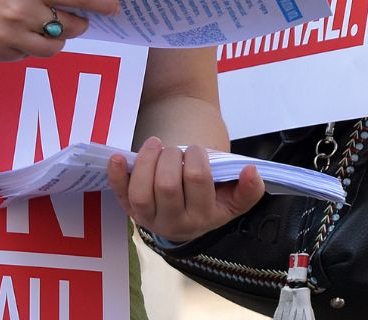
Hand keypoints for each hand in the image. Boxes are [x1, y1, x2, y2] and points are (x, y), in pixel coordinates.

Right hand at [0, 0, 115, 61]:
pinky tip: (12, 29)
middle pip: (72, 26)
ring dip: (55, 36)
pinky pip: (27, 54)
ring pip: (53, 46)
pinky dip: (27, 44)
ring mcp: (9, 36)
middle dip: (77, 21)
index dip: (102, 1)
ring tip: (42, 24)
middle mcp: (22, 11)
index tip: (114, 6)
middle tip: (72, 15)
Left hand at [108, 138, 263, 242]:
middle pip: (167, 185)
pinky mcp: (130, 210)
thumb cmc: (211, 201)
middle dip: (171, 157)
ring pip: (141, 192)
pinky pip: (119, 194)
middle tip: (176, 149)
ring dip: (146, 161)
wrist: (187, 217)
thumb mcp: (234, 200)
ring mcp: (149, 218)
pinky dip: (116, 175)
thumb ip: (248, 190)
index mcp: (203, 218)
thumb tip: (252, 171)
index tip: (196, 150)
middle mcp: (175, 223)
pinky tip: (118, 157)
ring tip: (155, 144)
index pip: (197, 180)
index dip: (196, 157)